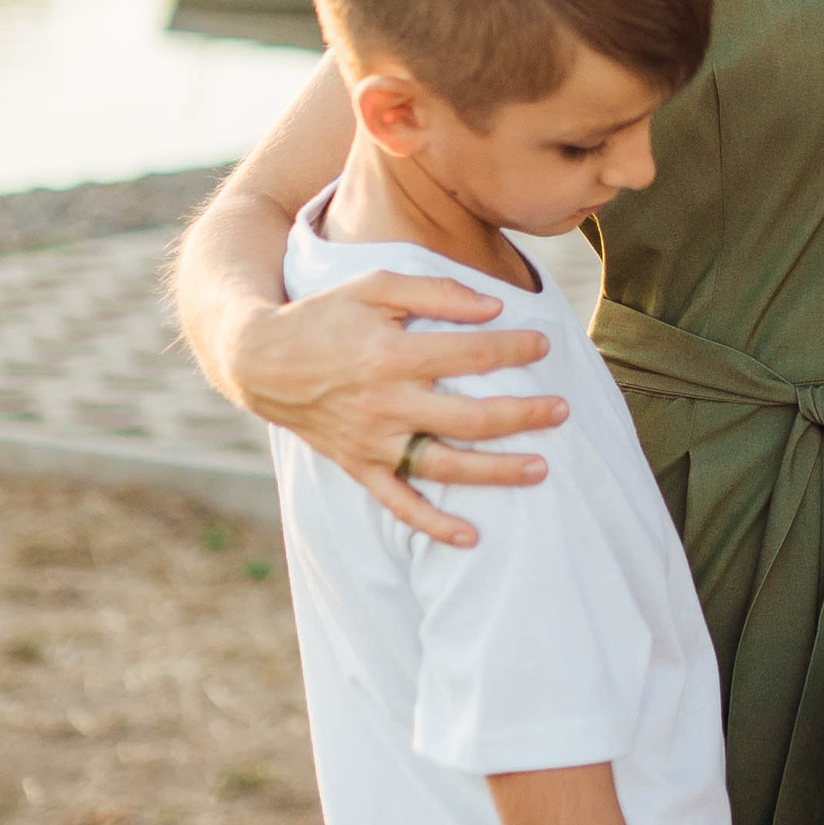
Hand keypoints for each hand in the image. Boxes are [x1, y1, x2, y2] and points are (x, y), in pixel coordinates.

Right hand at [225, 273, 565, 547]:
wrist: (261, 361)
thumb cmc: (324, 316)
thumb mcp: (373, 286)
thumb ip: (435, 292)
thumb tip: (495, 307)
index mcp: (392, 354)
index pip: (470, 355)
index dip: (513, 349)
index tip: (544, 345)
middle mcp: (386, 404)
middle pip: (470, 417)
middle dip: (523, 415)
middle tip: (562, 410)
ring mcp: (373, 441)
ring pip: (444, 465)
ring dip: (496, 472)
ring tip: (542, 470)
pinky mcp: (359, 466)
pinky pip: (398, 503)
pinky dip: (433, 524)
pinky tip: (470, 538)